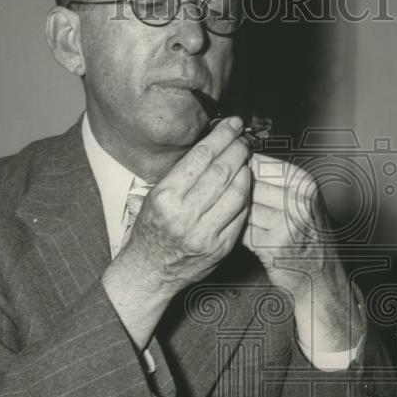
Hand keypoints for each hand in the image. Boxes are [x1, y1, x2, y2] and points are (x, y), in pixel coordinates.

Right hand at [102, 116, 250, 349]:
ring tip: (246, 162)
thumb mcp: (156, 197)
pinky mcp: (220, 248)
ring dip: (245, 172)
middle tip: (243, 140)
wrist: (150, 271)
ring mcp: (204, 233)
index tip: (233, 125)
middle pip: (222, 171)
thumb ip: (183, 175)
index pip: (201, 156)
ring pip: (236, 193)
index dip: (222, 136)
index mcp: (166, 196)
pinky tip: (245, 187)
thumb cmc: (152, 229)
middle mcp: (184, 214)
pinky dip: (245, 198)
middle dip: (237, 150)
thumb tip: (213, 146)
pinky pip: (240, 216)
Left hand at [243, 154, 362, 352]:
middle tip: (240, 201)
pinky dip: (242, 233)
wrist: (320, 274)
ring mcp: (286, 224)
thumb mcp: (303, 198)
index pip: (261, 164)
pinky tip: (253, 237)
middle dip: (240, 194)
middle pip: (249, 186)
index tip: (237, 175)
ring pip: (244, 208)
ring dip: (240, 215)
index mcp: (305, 184)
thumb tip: (240, 162)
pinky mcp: (272, 245)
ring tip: (250, 221)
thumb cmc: (309, 234)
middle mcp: (298, 201)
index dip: (243, 169)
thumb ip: (275, 180)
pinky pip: (243, 230)